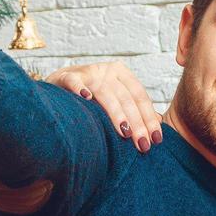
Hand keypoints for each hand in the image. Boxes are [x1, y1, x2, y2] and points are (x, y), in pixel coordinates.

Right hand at [45, 61, 161, 151]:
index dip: (149, 118)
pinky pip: (74, 81)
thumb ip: (132, 111)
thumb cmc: (91, 99)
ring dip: (116, 113)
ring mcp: (87, 72)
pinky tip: (86, 98)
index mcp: (122, 74)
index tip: (156, 139)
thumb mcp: (114, 100)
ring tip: (125, 132)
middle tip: (142, 145)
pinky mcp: (67, 76)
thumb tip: (155, 132)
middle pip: (126, 97)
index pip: (140, 96)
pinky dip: (80, 88)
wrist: (59, 85)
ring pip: (105, 92)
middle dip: (137, 123)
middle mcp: (107, 70)